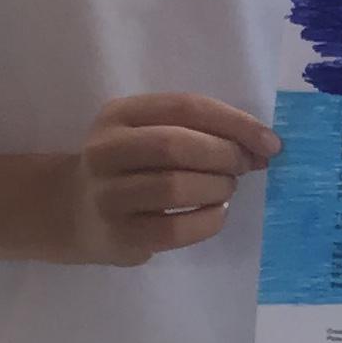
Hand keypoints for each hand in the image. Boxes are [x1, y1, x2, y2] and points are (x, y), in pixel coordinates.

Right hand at [59, 92, 278, 265]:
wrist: (72, 212)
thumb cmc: (129, 167)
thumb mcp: (149, 134)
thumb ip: (199, 132)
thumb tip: (262, 147)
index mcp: (120, 114)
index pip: (185, 107)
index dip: (235, 123)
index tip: (270, 142)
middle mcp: (106, 150)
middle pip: (176, 145)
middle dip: (224, 156)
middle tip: (244, 167)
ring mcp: (107, 194)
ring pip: (174, 188)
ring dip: (216, 188)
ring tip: (225, 190)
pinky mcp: (117, 235)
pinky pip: (174, 230)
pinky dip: (207, 221)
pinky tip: (216, 214)